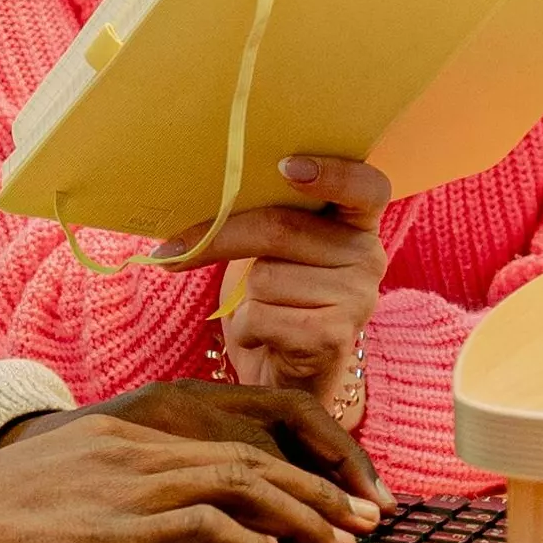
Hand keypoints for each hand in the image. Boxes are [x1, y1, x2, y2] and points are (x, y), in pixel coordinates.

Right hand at [0, 406, 379, 542]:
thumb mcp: (61, 508)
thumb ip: (113, 518)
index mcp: (124, 441)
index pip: (226, 444)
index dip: (285, 471)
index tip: (323, 501)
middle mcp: (138, 451)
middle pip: (254, 458)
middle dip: (318, 491)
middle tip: (364, 522)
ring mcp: (134, 483)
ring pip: (249, 485)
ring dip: (306, 519)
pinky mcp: (125, 523)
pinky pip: (214, 530)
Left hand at [136, 153, 386, 416]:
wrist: (290, 376)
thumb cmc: (279, 300)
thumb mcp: (279, 250)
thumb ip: (271, 218)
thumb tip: (200, 204)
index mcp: (359, 223)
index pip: (367, 186)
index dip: (331, 172)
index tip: (285, 166)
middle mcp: (368, 257)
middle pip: (281, 228)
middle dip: (219, 237)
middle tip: (173, 249)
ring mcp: (358, 299)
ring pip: (265, 276)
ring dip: (244, 299)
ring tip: (262, 312)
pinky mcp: (334, 337)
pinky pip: (262, 316)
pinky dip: (246, 327)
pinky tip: (263, 336)